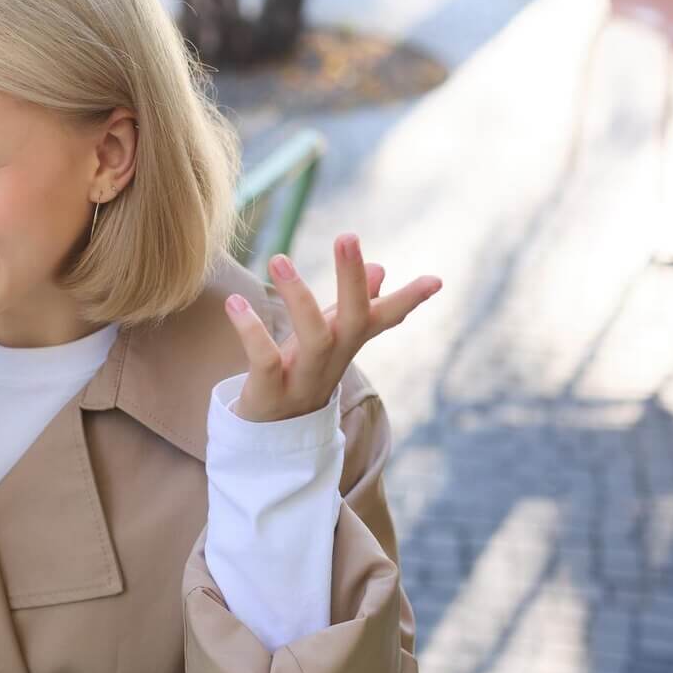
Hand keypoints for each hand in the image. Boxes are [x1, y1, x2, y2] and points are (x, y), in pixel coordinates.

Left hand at [224, 234, 440, 421]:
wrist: (269, 436)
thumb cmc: (300, 373)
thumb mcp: (328, 339)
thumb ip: (352, 306)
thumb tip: (381, 269)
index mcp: (346, 345)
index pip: (383, 319)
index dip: (409, 301)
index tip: (437, 280)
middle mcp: (332, 361)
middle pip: (353, 320)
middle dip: (352, 279)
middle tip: (347, 236)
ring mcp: (303, 380)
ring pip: (314, 338)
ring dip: (299, 297)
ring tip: (279, 257)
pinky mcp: (270, 394)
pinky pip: (265, 360)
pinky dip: (251, 331)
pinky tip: (235, 303)